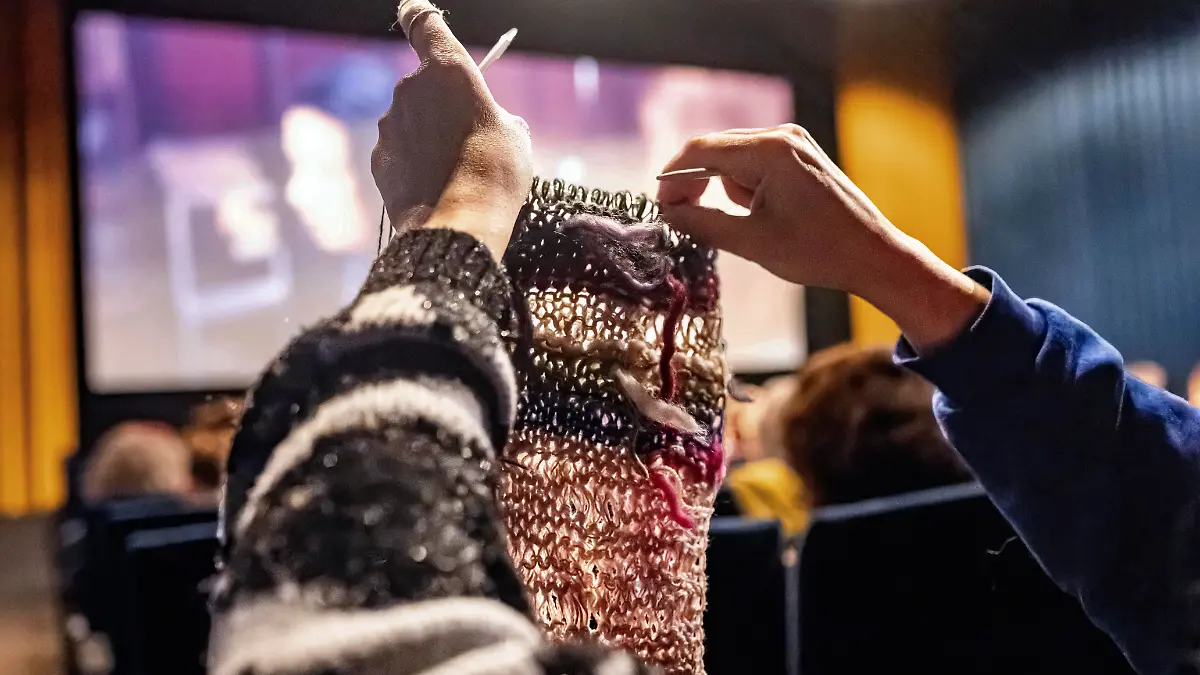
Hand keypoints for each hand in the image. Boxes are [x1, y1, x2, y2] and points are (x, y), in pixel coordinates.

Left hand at [372, 0, 531, 259]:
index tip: (418, 15)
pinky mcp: (378, 157)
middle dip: (442, 104)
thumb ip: (492, 114)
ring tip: (454, 171)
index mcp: (448, 70)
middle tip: (469, 138)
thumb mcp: (514, 135)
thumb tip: (485, 122)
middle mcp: (410, 88)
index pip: (424, 22)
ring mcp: (389, 123)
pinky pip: (399, 150)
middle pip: (424, 83)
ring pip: (411, 120)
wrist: (458, 225)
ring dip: (428, 136)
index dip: (421, 17)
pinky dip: (413, 162)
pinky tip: (433, 186)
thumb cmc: (496, 174)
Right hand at [657, 124, 989, 352]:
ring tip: (745, 225)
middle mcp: (781, 136)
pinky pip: (754, 163)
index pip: (700, 150)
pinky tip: (760, 214)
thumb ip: (702, 222)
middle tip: (681, 218)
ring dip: (724, 189)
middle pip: (714, 149)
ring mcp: (793, 142)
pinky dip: (744, 187)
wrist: (872, 255)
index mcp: (770, 151)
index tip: (661, 208)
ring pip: (733, 158)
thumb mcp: (751, 241)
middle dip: (694, 183)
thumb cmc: (817, 251)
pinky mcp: (800, 154)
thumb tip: (668, 212)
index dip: (672, 178)